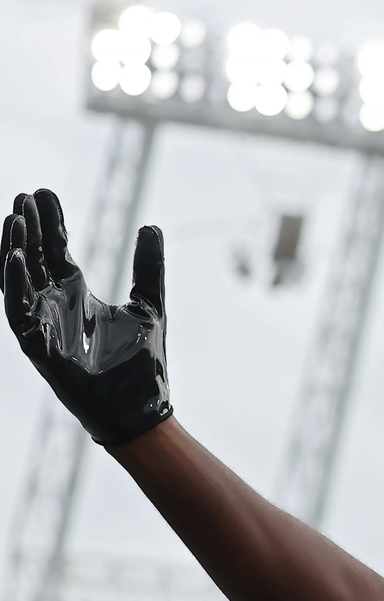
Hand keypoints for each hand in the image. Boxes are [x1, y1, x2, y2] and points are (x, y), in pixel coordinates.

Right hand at [4, 188, 170, 445]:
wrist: (142, 408)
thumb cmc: (143, 364)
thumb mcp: (149, 304)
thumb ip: (149, 267)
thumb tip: (152, 225)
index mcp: (77, 295)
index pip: (56, 250)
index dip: (50, 222)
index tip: (43, 192)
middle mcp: (55, 305)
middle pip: (35, 257)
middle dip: (29, 227)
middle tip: (24, 195)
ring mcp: (43, 324)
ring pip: (19, 278)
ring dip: (15, 248)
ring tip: (15, 217)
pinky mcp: (37, 345)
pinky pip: (19, 309)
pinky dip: (15, 282)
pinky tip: (16, 256)